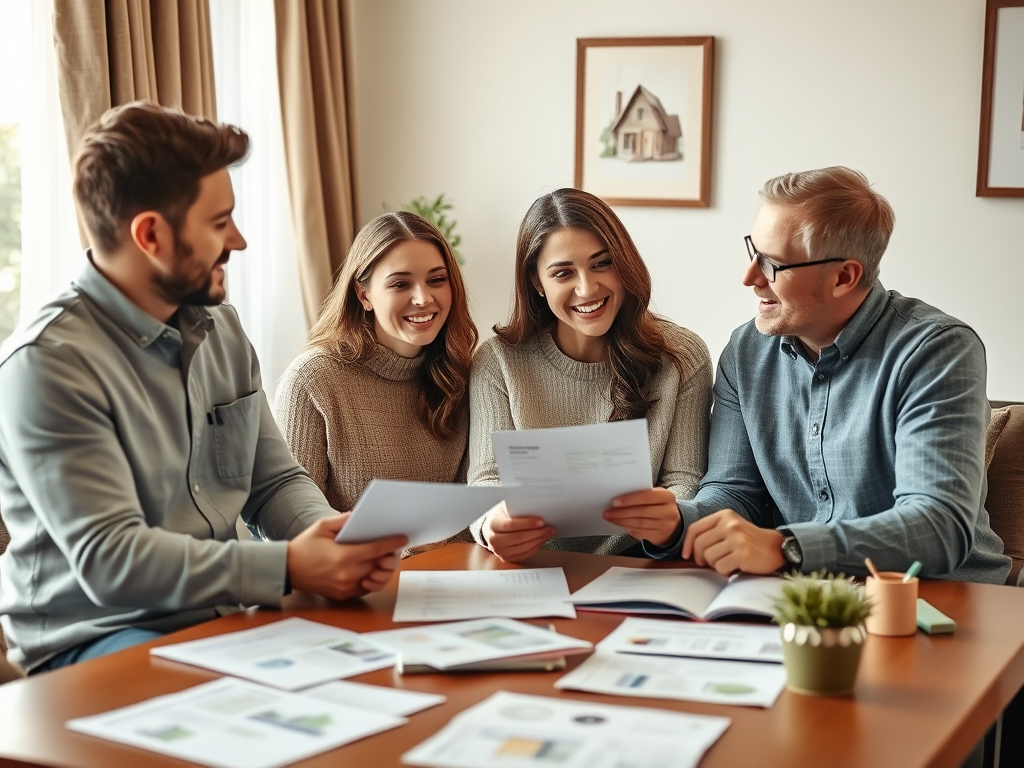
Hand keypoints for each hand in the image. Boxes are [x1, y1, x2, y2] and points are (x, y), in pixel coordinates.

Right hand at [286, 514, 406, 599]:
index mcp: (343, 556)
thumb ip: (343, 520)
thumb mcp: (322, 527)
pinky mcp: (342, 595)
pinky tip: (371, 569)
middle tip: (394, 548)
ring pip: (375, 579)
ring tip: (383, 559)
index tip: (403, 538)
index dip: (391, 544)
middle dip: (389, 556)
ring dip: (382, 569)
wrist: (286, 570)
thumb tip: (360, 516)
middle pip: (379, 565)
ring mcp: (345, 587)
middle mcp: (347, 574)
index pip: (375, 550)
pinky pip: (365, 588)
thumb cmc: (304, 546)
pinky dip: (371, 579)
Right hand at [481, 501, 554, 563]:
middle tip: (549, 527)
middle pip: (517, 538)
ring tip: (548, 533)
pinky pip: (524, 555)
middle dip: (536, 533)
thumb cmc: (501, 516)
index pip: (510, 525)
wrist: (492, 528)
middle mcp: (493, 539)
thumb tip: (536, 505)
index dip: (527, 524)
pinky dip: (535, 547)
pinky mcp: (506, 558)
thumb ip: (518, 507)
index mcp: (492, 524)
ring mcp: (499, 551)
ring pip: (522, 548)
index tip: (541, 521)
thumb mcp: (506, 507)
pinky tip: (541, 540)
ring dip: (538, 540)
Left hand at [603, 488, 681, 545]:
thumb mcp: (656, 496)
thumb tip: (619, 499)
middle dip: (622, 512)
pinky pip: (641, 533)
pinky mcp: (660, 536)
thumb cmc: (659, 506)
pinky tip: (621, 526)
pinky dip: (629, 529)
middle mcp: (668, 512)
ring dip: (622, 521)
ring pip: (639, 524)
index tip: (614, 502)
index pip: (647, 496)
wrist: (674, 523)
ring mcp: (665, 526)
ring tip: (611, 518)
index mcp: (667, 497)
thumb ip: (642, 496)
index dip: (629, 499)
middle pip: (642, 512)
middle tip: (608, 512)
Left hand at [681, 509, 784, 574]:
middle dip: (701, 558)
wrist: (777, 549)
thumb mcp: (730, 529)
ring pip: (709, 557)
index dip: (687, 544)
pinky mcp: (743, 554)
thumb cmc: (749, 542)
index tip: (687, 556)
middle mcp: (730, 524)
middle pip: (700, 545)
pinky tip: (736, 567)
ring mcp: (737, 538)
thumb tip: (687, 550)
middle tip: (710, 563)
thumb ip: (711, 533)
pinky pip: (720, 567)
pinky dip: (725, 571)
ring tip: (729, 562)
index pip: (695, 529)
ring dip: (716, 565)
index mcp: (724, 516)